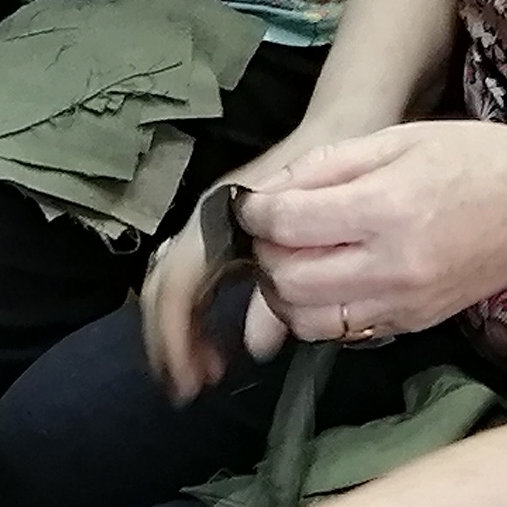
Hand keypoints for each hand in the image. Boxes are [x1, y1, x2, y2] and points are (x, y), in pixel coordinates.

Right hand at [139, 130, 340, 400]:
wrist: (345, 119)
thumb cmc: (337, 167)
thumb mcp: (319, 225)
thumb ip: (282, 288)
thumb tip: (255, 346)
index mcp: (220, 216)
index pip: (177, 282)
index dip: (176, 333)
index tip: (188, 378)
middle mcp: (205, 219)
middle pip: (161, 286)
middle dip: (165, 341)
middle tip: (184, 388)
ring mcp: (211, 224)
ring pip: (169, 284)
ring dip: (174, 333)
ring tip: (197, 376)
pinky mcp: (223, 232)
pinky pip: (191, 280)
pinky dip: (191, 318)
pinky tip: (211, 347)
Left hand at [240, 123, 506, 350]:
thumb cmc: (474, 161)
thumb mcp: (399, 138)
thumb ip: (328, 165)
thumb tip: (267, 193)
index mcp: (387, 206)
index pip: (289, 224)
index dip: (256, 214)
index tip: (252, 205)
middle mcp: (391, 264)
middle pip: (288, 279)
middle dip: (265, 254)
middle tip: (274, 231)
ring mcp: (401, 303)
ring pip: (305, 318)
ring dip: (284, 291)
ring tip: (297, 259)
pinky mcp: (409, 325)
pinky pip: (339, 330)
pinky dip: (317, 309)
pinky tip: (330, 278)